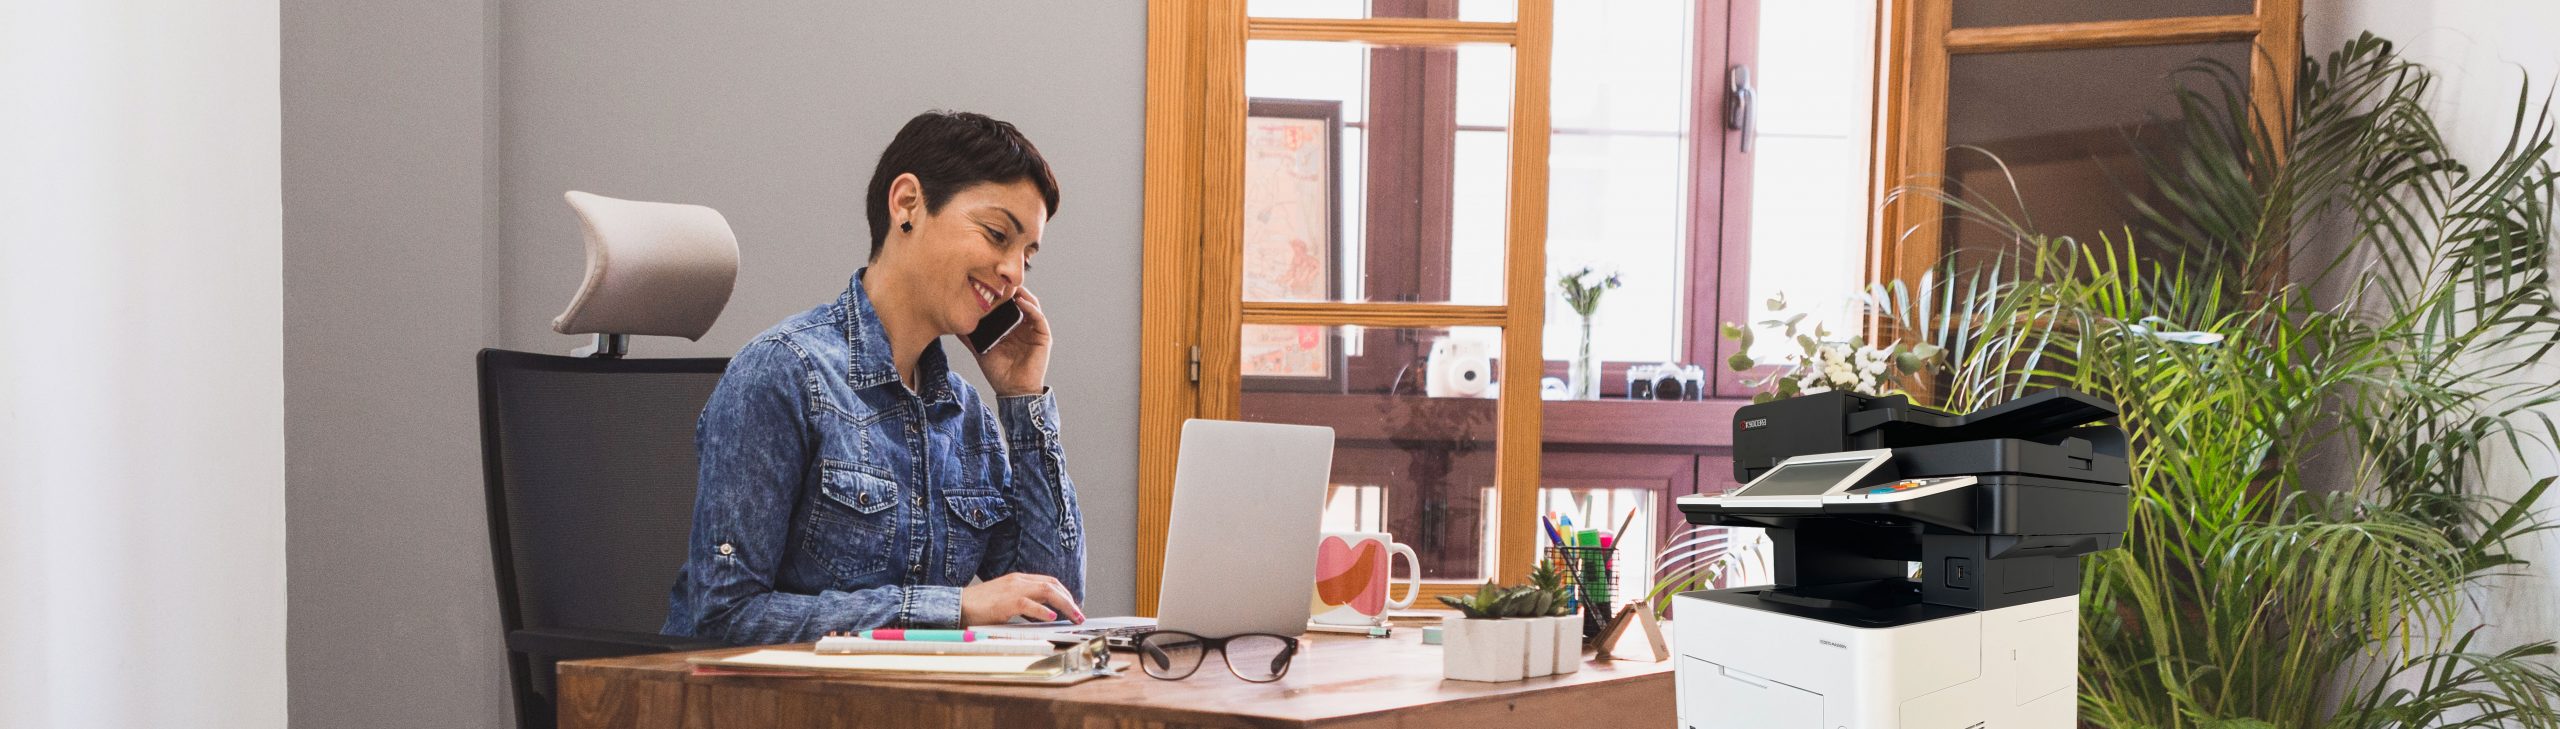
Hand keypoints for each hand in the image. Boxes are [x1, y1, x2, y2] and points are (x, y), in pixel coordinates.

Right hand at [960, 572, 1083, 625]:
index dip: (1065, 594)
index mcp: (1018, 579)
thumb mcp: (1005, 601)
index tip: (1073, 606)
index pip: (1049, 581)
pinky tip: (1053, 617)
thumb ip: (1023, 604)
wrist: (958, 606)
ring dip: (1065, 605)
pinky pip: (1029, 604)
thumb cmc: (979, 607)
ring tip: (1074, 616)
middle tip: (1079, 615)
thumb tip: (1044, 615)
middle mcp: (1018, 581)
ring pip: (1047, 591)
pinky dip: (1043, 610)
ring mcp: (1012, 589)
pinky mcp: (1005, 602)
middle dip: (1070, 600)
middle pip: (1053, 585)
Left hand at [973, 288, 1051, 397]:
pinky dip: (1031, 308)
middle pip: (1020, 301)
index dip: (1000, 295)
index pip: (1007, 305)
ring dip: (1022, 294)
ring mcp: (1034, 330)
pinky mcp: (1043, 336)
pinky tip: (1020, 302)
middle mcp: (1024, 326)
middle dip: (1011, 290)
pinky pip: (1038, 318)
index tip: (988, 283)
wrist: (1012, 391)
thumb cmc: (999, 372)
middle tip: (999, 278)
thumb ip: (970, 338)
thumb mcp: (980, 350)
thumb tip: (953, 327)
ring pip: (1031, 305)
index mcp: (1011, 328)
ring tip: (1010, 286)